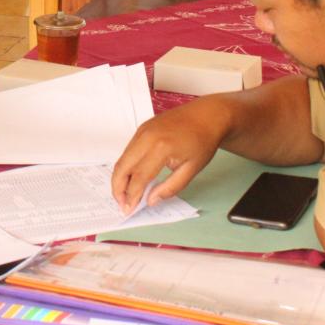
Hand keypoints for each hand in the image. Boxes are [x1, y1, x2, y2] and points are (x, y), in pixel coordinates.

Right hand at [111, 102, 225, 213]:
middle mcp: (146, 137)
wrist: (206, 115)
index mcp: (161, 147)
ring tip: (125, 193)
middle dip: (117, 187)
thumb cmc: (203, 141)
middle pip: (122, 166)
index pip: (139, 176)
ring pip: (122, 158)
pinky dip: (126, 165)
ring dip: (120, 177)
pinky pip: (128, 150)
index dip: (132, 195)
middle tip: (121, 203)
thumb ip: (170, 187)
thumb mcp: (192, 169)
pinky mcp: (141, 128)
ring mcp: (142, 131)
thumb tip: (151, 200)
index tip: (129, 209)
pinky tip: (132, 177)